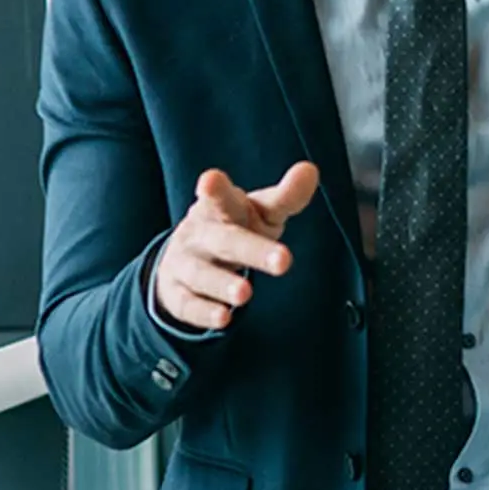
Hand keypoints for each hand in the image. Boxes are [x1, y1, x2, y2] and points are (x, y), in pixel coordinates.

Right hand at [153, 164, 319, 331]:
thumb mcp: (261, 211)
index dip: (216, 190)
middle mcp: (199, 234)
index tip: (210, 179)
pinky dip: (204, 313)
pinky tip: (224, 319)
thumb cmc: (235, 226)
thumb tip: (311, 171)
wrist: (187, 256)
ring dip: (222, 285)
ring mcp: (184, 264)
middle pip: (225, 241)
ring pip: (201, 274)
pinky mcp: (177, 294)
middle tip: (284, 261)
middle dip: (252, 250)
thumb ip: (287, 196)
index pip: (219, 197)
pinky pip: (187, 305)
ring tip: (245, 294)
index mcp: (218, 208)